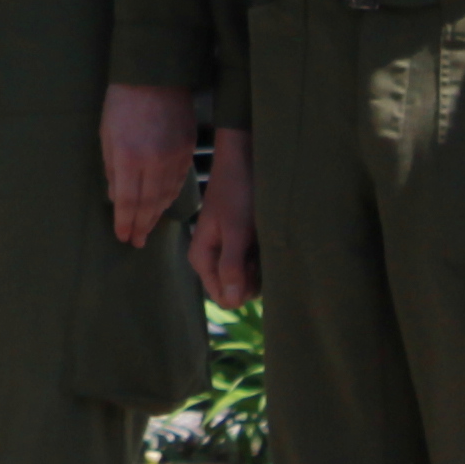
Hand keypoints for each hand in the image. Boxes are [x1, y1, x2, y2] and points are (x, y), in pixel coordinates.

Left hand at [103, 84, 195, 244]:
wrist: (156, 76)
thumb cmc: (123, 101)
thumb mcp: (107, 133)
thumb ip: (111, 167)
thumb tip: (114, 197)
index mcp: (129, 156)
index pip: (128, 200)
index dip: (125, 221)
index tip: (123, 236)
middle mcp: (154, 161)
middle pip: (149, 203)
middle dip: (141, 225)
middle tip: (136, 242)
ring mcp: (175, 157)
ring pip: (166, 196)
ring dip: (156, 215)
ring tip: (147, 229)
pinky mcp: (188, 150)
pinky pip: (179, 182)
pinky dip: (170, 198)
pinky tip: (164, 206)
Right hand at [190, 121, 259, 306]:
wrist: (243, 161)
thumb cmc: (238, 193)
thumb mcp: (236, 231)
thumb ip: (231, 266)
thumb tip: (232, 303)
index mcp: (201, 258)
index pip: (223, 297)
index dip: (243, 288)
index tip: (251, 262)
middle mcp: (211, 259)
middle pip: (236, 291)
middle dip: (253, 278)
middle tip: (258, 248)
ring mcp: (225, 252)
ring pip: (246, 279)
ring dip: (260, 268)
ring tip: (261, 240)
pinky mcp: (238, 244)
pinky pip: (252, 265)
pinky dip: (262, 258)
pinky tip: (264, 240)